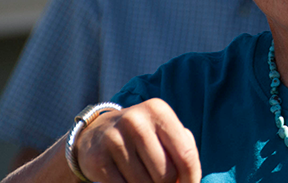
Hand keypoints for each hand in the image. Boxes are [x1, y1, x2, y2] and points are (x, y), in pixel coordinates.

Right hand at [75, 98, 200, 182]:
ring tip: (144, 179)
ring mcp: (114, 139)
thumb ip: (183, 150)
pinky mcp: (98, 158)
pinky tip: (128, 181)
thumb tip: (191, 181)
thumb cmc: (142, 137)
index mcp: (158, 111)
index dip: (191, 178)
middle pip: (165, 174)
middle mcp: (136, 121)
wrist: (96, 133)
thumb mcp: (164, 132)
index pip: (185, 154)